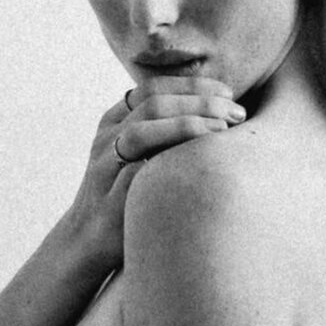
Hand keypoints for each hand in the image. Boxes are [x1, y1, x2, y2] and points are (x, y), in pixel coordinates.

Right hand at [67, 77, 245, 269]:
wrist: (88, 239)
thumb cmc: (128, 193)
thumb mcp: (137, 153)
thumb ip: (163, 130)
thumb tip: (218, 112)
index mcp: (114, 121)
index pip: (153, 88)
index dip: (193, 86)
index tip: (229, 93)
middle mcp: (106, 138)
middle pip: (152, 104)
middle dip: (200, 103)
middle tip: (237, 112)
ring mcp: (104, 167)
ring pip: (141, 132)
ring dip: (187, 125)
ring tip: (224, 130)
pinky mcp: (109, 198)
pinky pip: (137, 174)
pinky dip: (169, 162)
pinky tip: (200, 164)